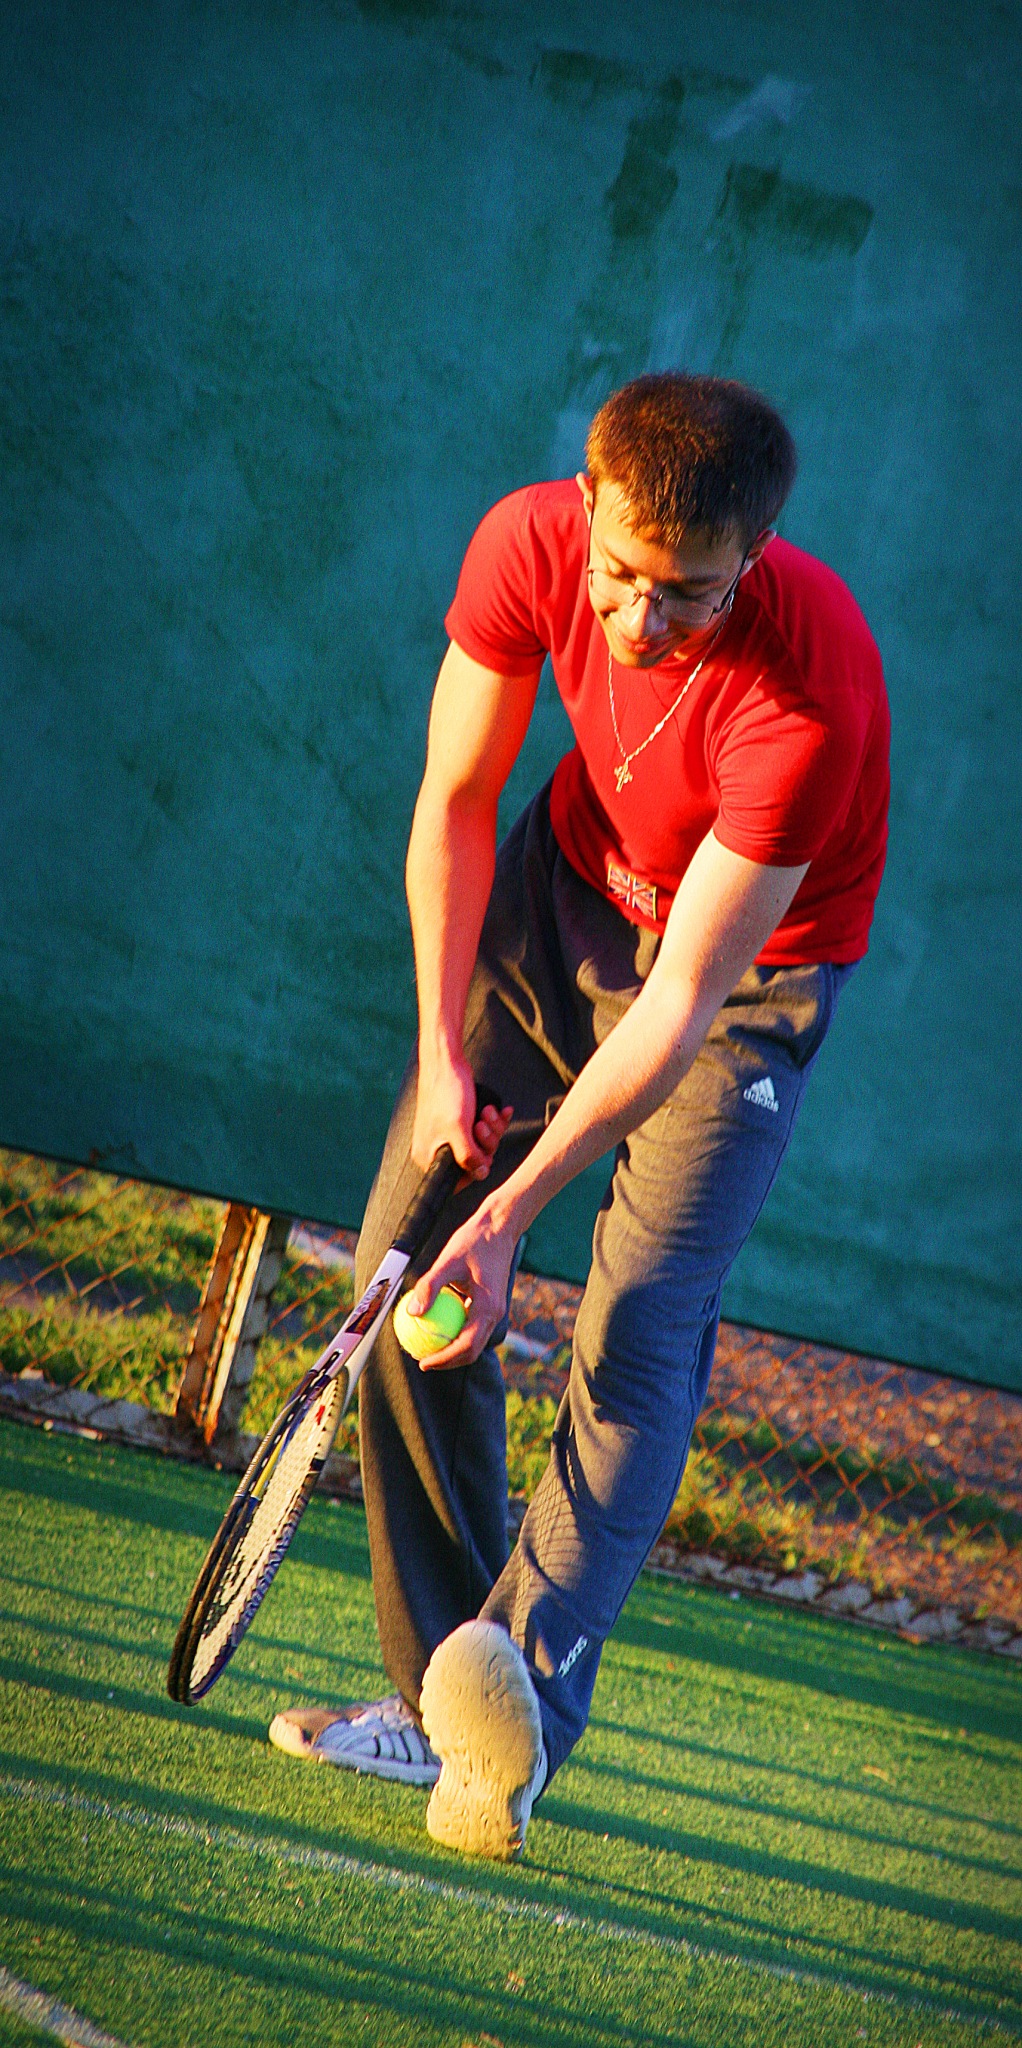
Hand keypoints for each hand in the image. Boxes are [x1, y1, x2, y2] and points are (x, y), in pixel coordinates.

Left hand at [403, 1199, 515, 1368]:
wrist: (500, 1226)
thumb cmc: (474, 1241)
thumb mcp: (448, 1261)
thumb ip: (430, 1286)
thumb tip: (412, 1312)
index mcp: (488, 1308)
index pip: (465, 1346)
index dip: (444, 1359)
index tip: (423, 1362)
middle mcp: (495, 1313)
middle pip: (471, 1350)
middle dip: (447, 1361)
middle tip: (422, 1360)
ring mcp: (495, 1309)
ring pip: (473, 1341)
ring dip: (452, 1349)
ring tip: (426, 1348)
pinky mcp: (491, 1303)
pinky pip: (472, 1326)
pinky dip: (456, 1332)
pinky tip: (436, 1325)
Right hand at [411, 1051, 512, 1178]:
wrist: (446, 1061)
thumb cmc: (447, 1094)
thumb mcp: (458, 1130)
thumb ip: (468, 1157)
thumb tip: (481, 1175)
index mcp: (429, 1156)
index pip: (457, 1179)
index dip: (476, 1169)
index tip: (485, 1154)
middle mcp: (437, 1147)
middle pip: (473, 1160)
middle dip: (487, 1142)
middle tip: (482, 1123)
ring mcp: (448, 1133)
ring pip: (480, 1143)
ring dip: (492, 1128)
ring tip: (488, 1111)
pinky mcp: (459, 1120)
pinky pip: (481, 1129)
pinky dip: (494, 1120)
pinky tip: (503, 1110)